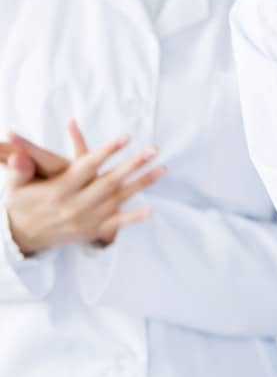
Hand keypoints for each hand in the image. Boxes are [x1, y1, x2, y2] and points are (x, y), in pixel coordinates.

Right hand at [4, 122, 162, 256]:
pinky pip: (116, 224)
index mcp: (58, 191)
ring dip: (141, 183)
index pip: (86, 167)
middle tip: (153, 148)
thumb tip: (16, 153)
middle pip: (109, 182)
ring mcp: (86, 220)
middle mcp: (75, 206)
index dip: (106, 152)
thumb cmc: (20, 204)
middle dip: (133, 164)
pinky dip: (134, 217)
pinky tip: (151, 208)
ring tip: (161, 168)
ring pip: (118, 199)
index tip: (125, 137)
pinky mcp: (91, 231)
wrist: (21, 238)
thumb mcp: (15, 185)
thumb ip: (19, 168)